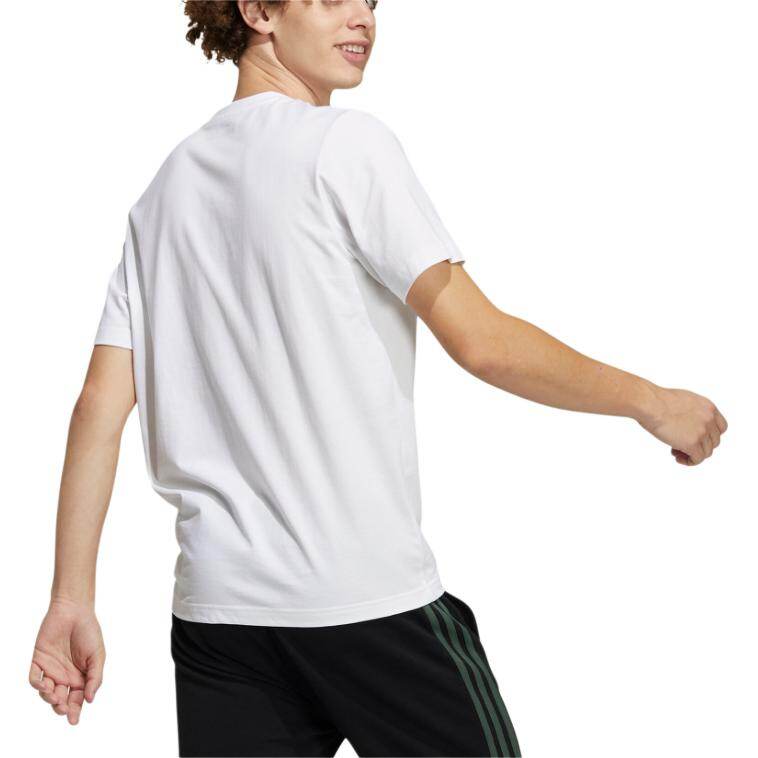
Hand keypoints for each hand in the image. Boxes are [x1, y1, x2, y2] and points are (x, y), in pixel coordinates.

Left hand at [28, 597, 104, 724]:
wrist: (74, 611)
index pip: (76, 699)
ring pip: (46, 692)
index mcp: (80, 676)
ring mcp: (50, 669)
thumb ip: (94, 677)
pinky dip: (37, 685)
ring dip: (48, 698)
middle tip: (62, 707)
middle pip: (60, 700)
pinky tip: (44, 685)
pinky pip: (34, 678)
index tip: (73, 720)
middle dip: (60, 707)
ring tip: (54, 695)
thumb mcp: (98, 655)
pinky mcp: (38, 661)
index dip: (74, 711)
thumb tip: (90, 700)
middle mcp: (65, 676)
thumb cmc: (89, 631)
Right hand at [638, 385, 727, 465]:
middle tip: (682, 445)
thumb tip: (689, 424)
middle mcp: (709, 419)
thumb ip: (694, 411)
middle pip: (714, 441)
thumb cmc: (658, 400)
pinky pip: (697, 459)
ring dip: (692, 454)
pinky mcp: (692, 443)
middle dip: (700, 445)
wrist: (650, 404)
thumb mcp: (684, 400)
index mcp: (709, 407)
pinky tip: (677, 457)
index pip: (721, 427)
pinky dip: (688, 461)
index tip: (698, 438)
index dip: (710, 435)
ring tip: (676, 451)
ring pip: (706, 452)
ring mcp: (702, 432)